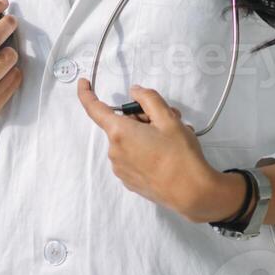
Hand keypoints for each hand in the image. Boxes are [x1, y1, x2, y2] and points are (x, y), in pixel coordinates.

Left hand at [76, 79, 218, 220]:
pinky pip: (132, 156)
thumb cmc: (179, 154)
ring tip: (172, 139)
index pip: (94, 109)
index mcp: (120, 132)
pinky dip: (145, 150)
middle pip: (122, 123)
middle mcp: (115, 152)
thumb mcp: (168, 118)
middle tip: (169, 119)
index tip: (83, 81)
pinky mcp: (130, 181)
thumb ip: (148, 98)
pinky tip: (166, 154)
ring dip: (146, 134)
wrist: (191, 193)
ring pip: (129, 140)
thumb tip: (134, 91)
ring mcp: (121, 169)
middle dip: (142, 117)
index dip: (86, 93)